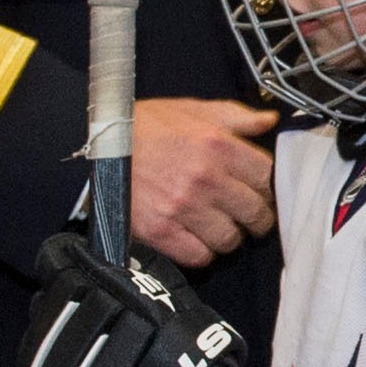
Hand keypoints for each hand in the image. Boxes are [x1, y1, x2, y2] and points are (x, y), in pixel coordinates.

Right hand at [127, 98, 279, 265]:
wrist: (97, 145)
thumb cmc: (145, 125)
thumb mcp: (192, 110)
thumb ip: (235, 117)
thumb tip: (268, 121)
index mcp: (218, 145)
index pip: (267, 178)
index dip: (266, 187)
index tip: (259, 192)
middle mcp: (205, 178)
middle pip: (256, 213)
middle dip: (256, 217)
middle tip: (247, 216)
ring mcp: (183, 207)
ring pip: (230, 240)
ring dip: (228, 236)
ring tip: (217, 226)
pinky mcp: (161, 231)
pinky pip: (200, 256)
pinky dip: (202, 251)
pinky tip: (195, 237)